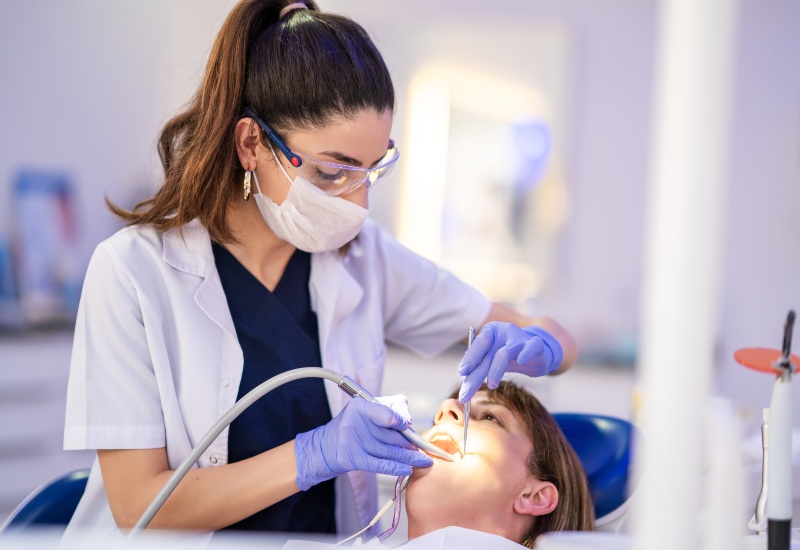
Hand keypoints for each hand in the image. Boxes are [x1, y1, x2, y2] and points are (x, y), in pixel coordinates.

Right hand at [295, 398, 432, 490]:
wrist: (326, 447)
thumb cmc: (352, 427)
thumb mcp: (365, 413)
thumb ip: (385, 412)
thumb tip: (408, 424)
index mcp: (359, 406)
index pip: (384, 411)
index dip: (399, 420)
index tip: (409, 426)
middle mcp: (355, 421)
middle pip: (390, 434)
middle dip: (409, 443)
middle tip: (425, 449)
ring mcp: (353, 441)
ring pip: (389, 450)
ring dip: (409, 457)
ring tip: (424, 461)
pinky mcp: (353, 459)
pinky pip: (379, 464)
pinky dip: (395, 467)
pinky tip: (408, 470)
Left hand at [458, 322, 563, 402]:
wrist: (536, 353)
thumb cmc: (509, 356)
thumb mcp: (492, 359)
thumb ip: (479, 366)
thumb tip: (463, 378)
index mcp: (490, 331)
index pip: (478, 344)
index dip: (470, 358)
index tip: (462, 373)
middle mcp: (503, 331)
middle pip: (487, 354)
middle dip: (476, 375)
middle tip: (466, 393)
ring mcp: (519, 337)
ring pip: (505, 354)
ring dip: (496, 371)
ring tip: (491, 385)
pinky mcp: (535, 344)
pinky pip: (532, 347)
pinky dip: (526, 353)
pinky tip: (521, 361)